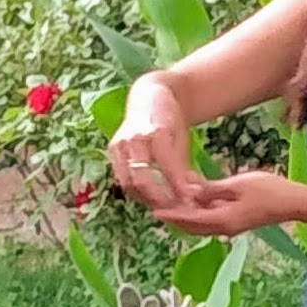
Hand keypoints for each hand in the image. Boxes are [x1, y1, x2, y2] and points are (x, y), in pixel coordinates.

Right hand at [109, 74, 199, 207]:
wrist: (148, 96)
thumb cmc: (170, 119)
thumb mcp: (182, 138)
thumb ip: (184, 167)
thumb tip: (193, 195)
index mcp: (155, 132)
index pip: (167, 167)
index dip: (178, 187)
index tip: (192, 201)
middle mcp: (133, 138)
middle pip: (141, 180)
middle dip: (159, 200)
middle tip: (177, 210)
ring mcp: (119, 144)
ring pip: (129, 183)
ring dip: (147, 200)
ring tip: (166, 208)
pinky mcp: (112, 150)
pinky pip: (123, 178)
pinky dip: (137, 192)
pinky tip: (152, 198)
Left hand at [156, 171, 303, 239]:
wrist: (295, 202)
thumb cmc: (270, 190)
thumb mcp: (238, 184)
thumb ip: (212, 189)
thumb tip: (191, 192)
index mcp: (222, 220)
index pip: (189, 220)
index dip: (171, 214)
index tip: (154, 210)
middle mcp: (223, 228)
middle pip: (191, 226)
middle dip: (174, 217)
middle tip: (156, 206)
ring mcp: (230, 226)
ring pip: (200, 224)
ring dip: (185, 215)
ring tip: (170, 202)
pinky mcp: (236, 221)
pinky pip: (210, 219)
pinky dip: (198, 212)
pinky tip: (194, 197)